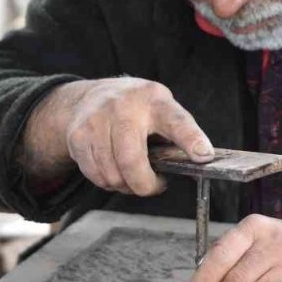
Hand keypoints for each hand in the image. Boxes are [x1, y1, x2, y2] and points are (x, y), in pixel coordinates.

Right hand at [23, 78, 213, 195]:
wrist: (92, 96)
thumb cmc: (138, 111)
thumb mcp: (163, 111)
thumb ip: (179, 136)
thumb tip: (201, 163)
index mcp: (156, 101)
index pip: (177, 122)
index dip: (191, 140)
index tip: (203, 156)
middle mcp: (124, 106)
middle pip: (131, 161)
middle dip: (144, 185)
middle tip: (153, 185)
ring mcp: (97, 119)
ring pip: (111, 174)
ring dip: (125, 186)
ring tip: (132, 175)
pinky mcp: (77, 135)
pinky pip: (95, 176)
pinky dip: (107, 182)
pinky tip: (114, 170)